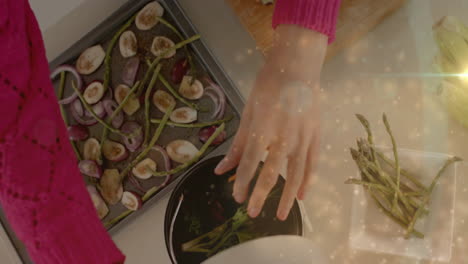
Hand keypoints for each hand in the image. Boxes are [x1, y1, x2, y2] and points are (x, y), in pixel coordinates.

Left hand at [215, 25, 327, 219]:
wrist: (297, 67)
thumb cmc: (267, 87)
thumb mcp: (248, 112)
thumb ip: (238, 144)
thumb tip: (222, 169)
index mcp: (263, 127)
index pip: (250, 162)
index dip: (242, 182)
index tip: (237, 197)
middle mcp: (284, 135)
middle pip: (272, 172)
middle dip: (261, 195)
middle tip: (253, 213)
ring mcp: (303, 137)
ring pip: (296, 173)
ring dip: (287, 196)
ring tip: (281, 215)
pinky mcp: (316, 136)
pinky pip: (312, 163)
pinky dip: (308, 181)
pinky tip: (302, 196)